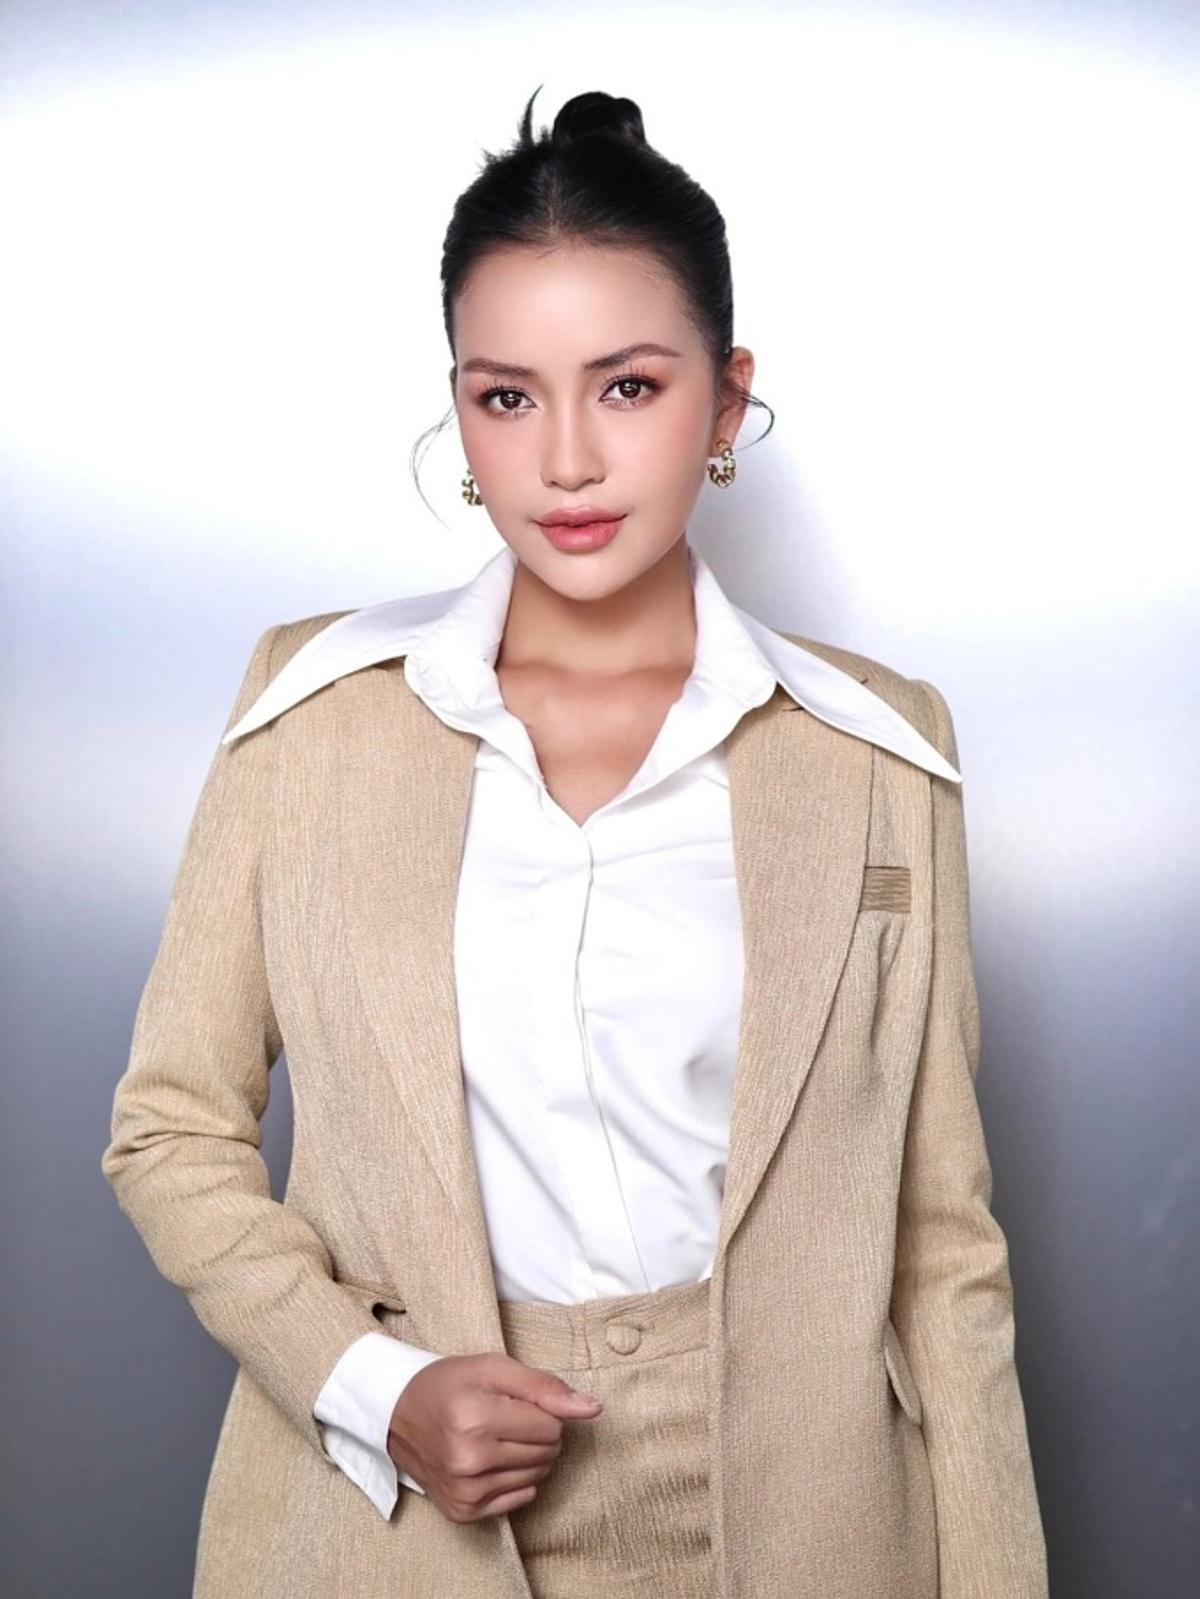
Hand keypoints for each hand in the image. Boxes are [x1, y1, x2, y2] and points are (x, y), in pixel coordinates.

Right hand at [387, 1352, 601, 1522]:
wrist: (398, 1414)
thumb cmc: (450, 1384)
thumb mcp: (494, 1368)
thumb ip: (545, 1386)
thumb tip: (592, 1408)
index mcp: (475, 1420)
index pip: (550, 1427)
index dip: (541, 1410)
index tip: (515, 1401)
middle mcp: (468, 1461)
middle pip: (546, 1453)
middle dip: (538, 1432)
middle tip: (506, 1417)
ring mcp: (464, 1491)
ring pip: (537, 1476)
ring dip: (528, 1455)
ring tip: (497, 1436)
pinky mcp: (463, 1511)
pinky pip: (520, 1498)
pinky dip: (515, 1478)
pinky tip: (492, 1460)